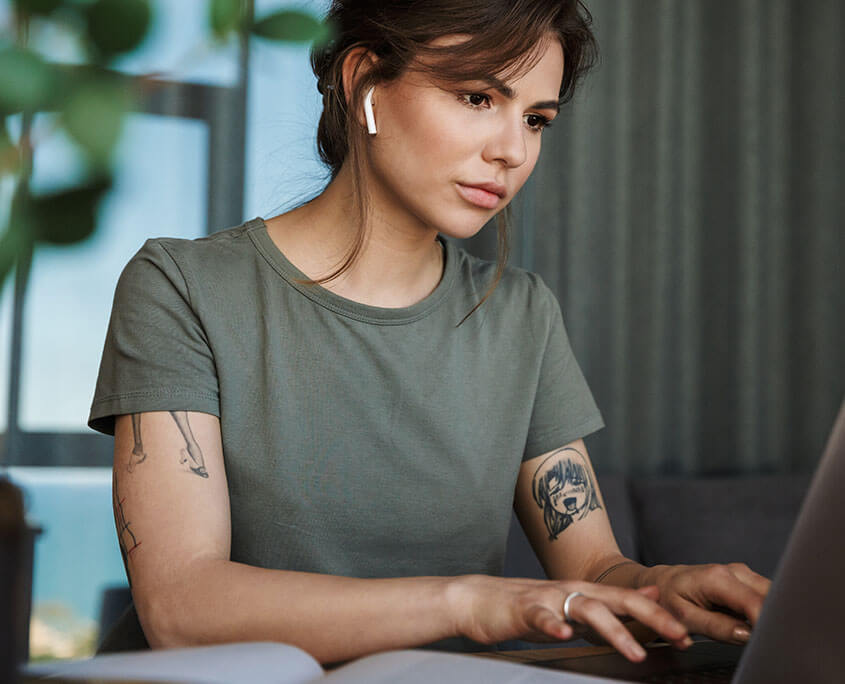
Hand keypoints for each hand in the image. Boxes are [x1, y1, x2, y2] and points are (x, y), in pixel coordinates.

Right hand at [451, 575, 690, 661]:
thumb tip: (649, 596)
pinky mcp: (523, 610)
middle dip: (651, 617)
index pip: (629, 601)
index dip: (660, 616)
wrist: (477, 599)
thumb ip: (610, 602)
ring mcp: (548, 599)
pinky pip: (541, 617)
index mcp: (584, 593)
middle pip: (617, 600)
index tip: (687, 635)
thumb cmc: (526, 607)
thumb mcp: (573, 603)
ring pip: (586, 609)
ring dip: (613, 630)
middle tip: (679, 635)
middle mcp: (571, 591)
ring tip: (635, 652)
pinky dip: (554, 625)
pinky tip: (564, 635)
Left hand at [644, 563, 770, 643]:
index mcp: (717, 578)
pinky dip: (765, 612)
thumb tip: (747, 634)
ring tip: (753, 631)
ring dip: (769, 616)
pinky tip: (751, 623)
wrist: (663, 582)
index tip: (765, 643)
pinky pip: (765, 597)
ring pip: (773, 596)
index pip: (756, 604)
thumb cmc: (669, 598)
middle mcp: (734, 571)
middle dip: (772, 620)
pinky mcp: (746, 580)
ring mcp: (742, 574)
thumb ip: (717, 627)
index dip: (764, 625)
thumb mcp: (685, 617)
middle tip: (763, 640)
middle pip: (772, 596)